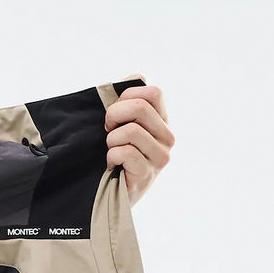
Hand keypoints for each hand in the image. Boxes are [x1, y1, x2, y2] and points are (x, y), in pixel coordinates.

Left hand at [104, 74, 174, 206]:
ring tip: (111, 151)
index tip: (113, 113)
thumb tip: (137, 76)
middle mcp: (167, 138)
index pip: (153, 93)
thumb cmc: (113, 158)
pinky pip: (125, 152)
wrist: (109, 196)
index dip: (127, 96)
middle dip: (114, 115)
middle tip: (106, 130)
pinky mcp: (146, 174)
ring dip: (111, 140)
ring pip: (131, 131)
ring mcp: (159, 157)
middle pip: (140, 108)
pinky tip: (112, 166)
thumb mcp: (121, 126)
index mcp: (162, 122)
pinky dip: (111, 157)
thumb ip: (129, 101)